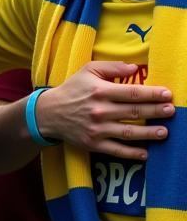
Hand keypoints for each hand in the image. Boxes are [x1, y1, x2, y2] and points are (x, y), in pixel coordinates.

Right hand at [35, 61, 173, 161]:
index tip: (167, 94)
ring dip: (149, 133)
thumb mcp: (87, 70)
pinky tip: (146, 153)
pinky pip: (117, 150)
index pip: (131, 92)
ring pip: (129, 133)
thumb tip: (135, 68)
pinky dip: (132, 153)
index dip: (151, 94)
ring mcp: (97, 129)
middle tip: (171, 111)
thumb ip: (112, 67)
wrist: (49, 112)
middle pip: (134, 112)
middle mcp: (99, 110)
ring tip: (165, 132)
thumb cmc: (72, 89)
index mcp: (99, 91)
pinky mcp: (93, 144)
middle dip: (156, 111)